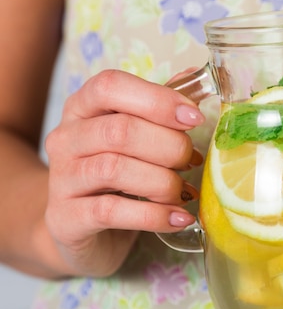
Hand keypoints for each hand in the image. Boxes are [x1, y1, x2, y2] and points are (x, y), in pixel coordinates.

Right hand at [44, 69, 204, 276]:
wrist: (87, 232)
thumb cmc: (119, 178)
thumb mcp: (139, 138)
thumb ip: (160, 108)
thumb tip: (195, 76)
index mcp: (83, 108)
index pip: (110, 86)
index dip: (157, 99)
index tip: (195, 119)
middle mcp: (66, 138)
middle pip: (120, 130)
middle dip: (170, 147)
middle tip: (191, 162)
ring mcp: (62, 179)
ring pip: (114, 170)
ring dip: (163, 182)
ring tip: (184, 193)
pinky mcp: (66, 218)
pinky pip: (111, 211)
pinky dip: (154, 215)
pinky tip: (179, 218)